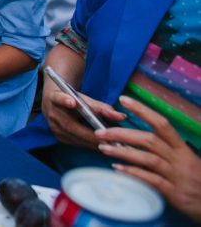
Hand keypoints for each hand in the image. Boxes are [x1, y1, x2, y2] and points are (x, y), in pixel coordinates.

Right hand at [41, 80, 124, 149]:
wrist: (54, 105)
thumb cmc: (73, 99)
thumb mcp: (85, 99)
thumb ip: (102, 107)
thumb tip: (121, 117)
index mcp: (55, 98)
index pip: (58, 98)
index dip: (64, 100)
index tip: (72, 102)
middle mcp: (52, 113)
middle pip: (71, 125)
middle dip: (92, 135)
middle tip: (110, 141)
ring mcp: (54, 128)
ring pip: (75, 137)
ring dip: (94, 143)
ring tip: (112, 146)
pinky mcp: (59, 138)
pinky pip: (77, 143)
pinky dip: (91, 145)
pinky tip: (104, 147)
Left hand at [96, 96, 200, 220]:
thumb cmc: (196, 181)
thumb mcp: (186, 161)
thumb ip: (166, 150)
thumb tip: (138, 140)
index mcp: (182, 149)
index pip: (161, 123)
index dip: (142, 110)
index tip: (123, 99)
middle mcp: (180, 159)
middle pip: (149, 139)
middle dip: (122, 133)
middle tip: (101, 132)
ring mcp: (177, 176)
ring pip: (148, 158)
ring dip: (123, 151)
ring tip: (103, 148)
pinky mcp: (174, 193)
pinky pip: (151, 180)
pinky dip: (133, 173)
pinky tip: (117, 169)